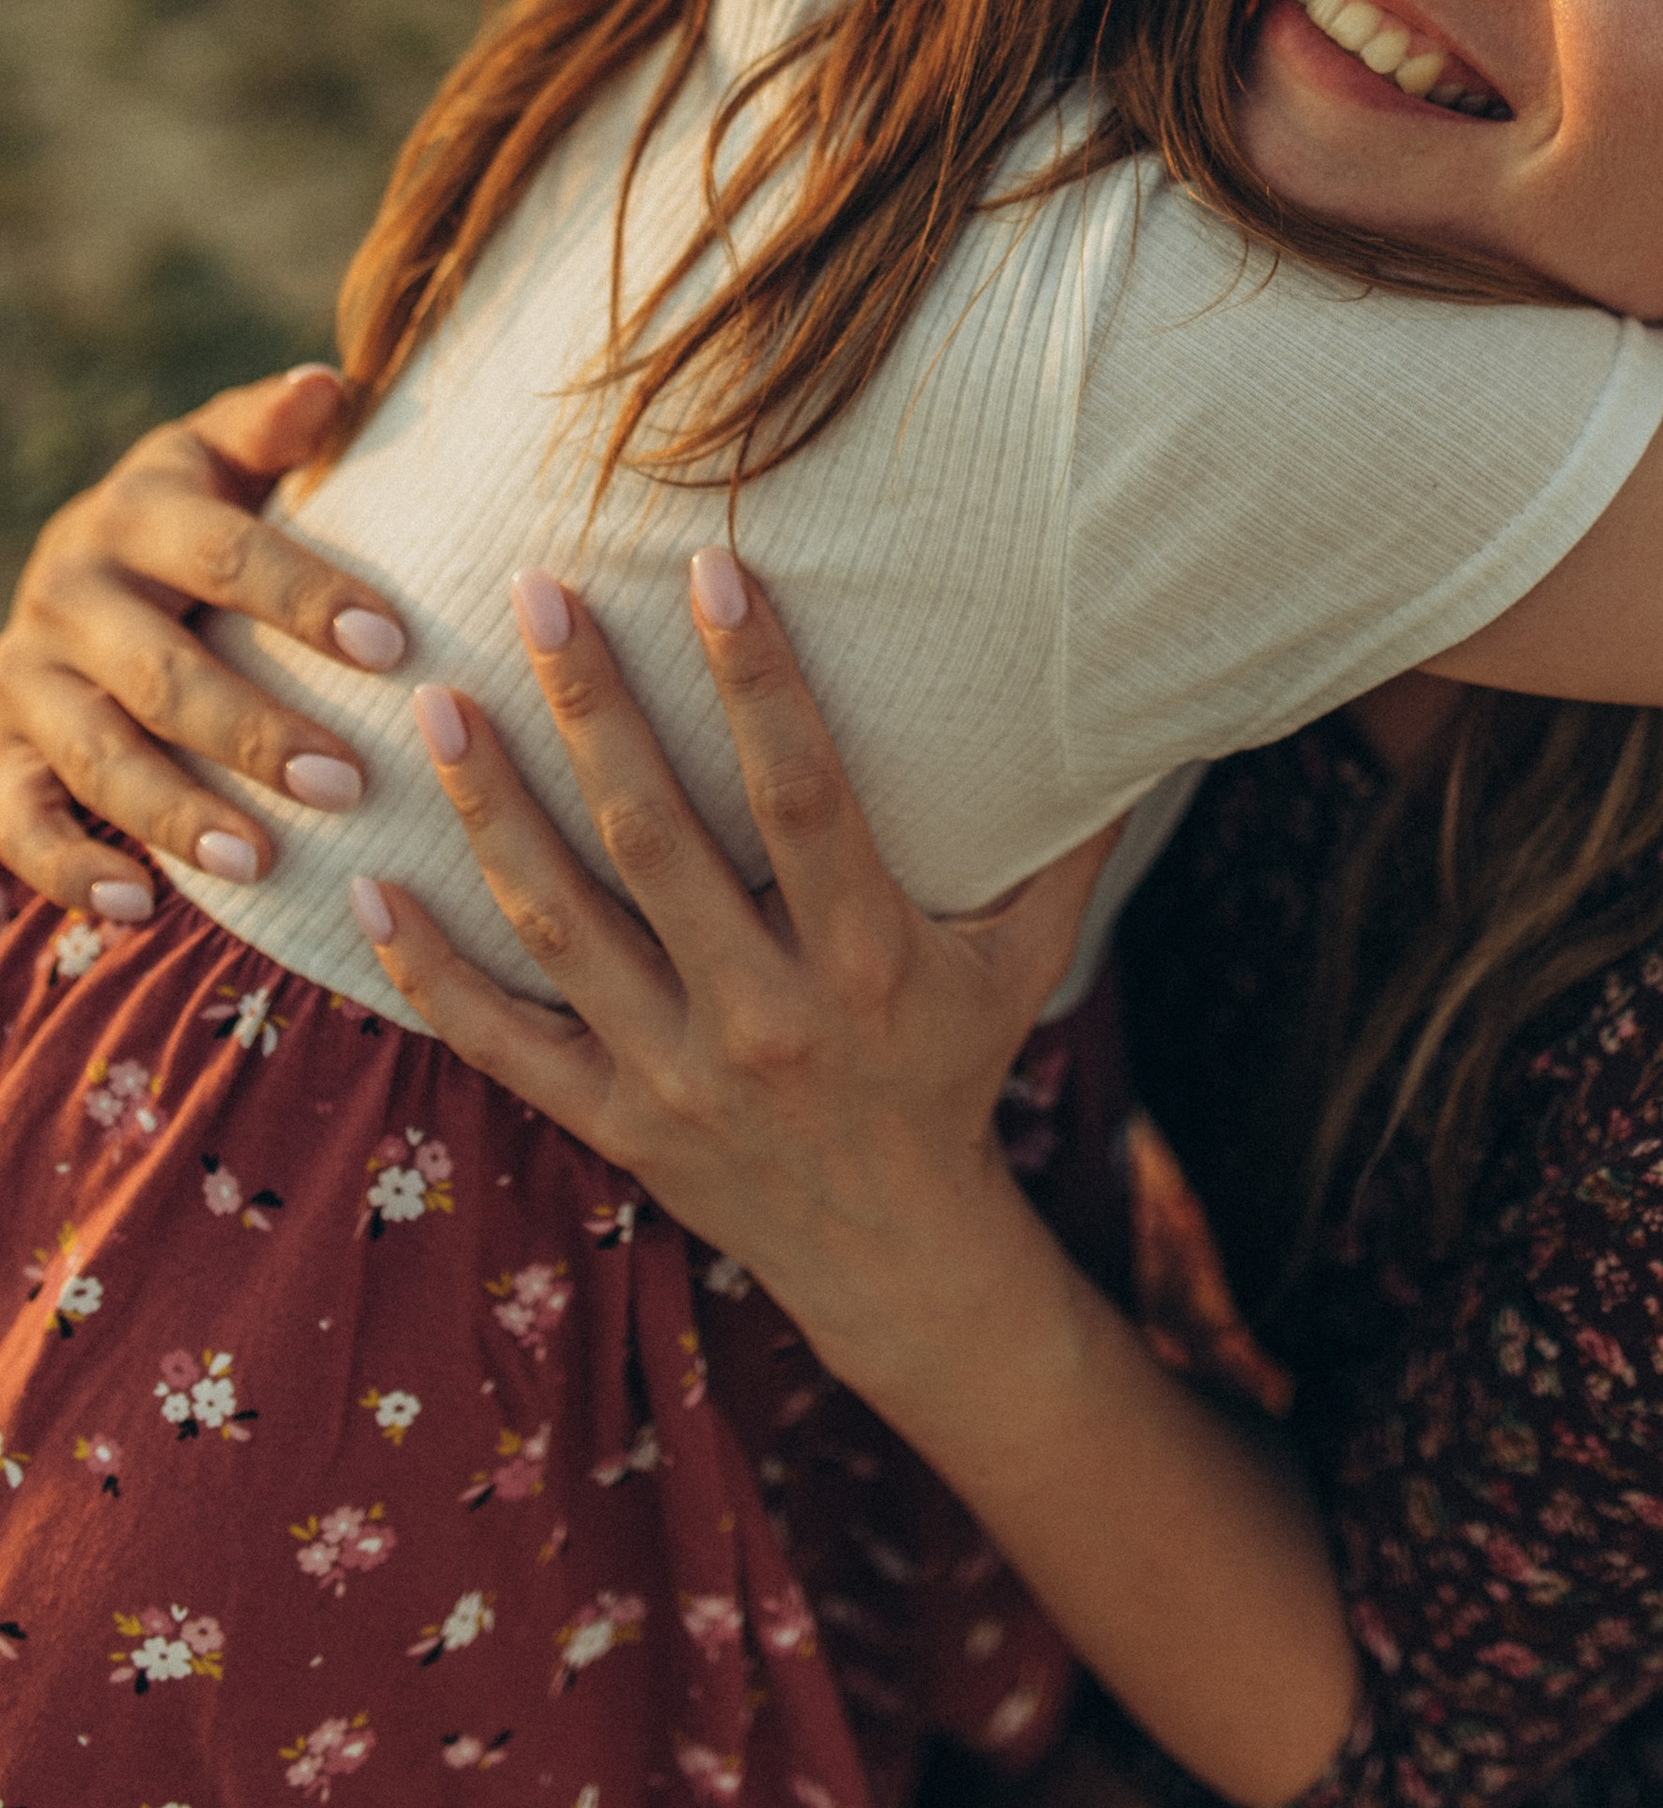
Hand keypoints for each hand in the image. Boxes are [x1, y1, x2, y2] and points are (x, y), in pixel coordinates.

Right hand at [0, 366, 407, 915]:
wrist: (82, 566)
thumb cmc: (199, 511)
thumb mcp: (225, 454)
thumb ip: (272, 427)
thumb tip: (326, 385)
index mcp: (139, 508)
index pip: (227, 553)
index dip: (307, 598)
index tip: (396, 645)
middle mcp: (71, 589)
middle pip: (164, 672)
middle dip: (255, 732)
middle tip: (350, 781)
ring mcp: (27, 675)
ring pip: (98, 753)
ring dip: (176, 814)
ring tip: (260, 863)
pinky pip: (16, 817)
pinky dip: (68, 868)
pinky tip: (138, 907)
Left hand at [356, 551, 1117, 1396]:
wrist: (896, 1255)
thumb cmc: (957, 1065)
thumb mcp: (1027, 957)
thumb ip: (1069, 837)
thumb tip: (1137, 709)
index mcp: (867, 959)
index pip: (802, 794)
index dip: (758, 678)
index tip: (713, 565)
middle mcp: (765, 1015)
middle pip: (658, 840)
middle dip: (595, 708)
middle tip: (536, 590)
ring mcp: (674, 1074)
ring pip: (562, 925)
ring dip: (494, 812)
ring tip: (441, 705)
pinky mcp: (609, 1121)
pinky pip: (499, 1040)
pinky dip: (427, 970)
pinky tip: (367, 884)